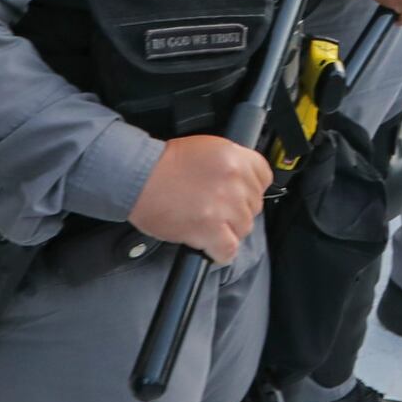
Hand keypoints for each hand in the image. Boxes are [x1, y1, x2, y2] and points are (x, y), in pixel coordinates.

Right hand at [127, 135, 269, 263]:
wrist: (137, 175)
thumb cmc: (164, 163)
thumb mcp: (208, 148)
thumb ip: (232, 163)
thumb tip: (245, 182)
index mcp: (234, 157)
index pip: (264, 177)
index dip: (251, 188)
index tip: (241, 194)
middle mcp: (234, 180)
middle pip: (254, 205)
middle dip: (237, 210)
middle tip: (218, 210)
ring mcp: (224, 205)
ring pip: (244, 228)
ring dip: (228, 231)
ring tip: (209, 226)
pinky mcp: (210, 228)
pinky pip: (229, 249)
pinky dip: (221, 252)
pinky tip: (211, 247)